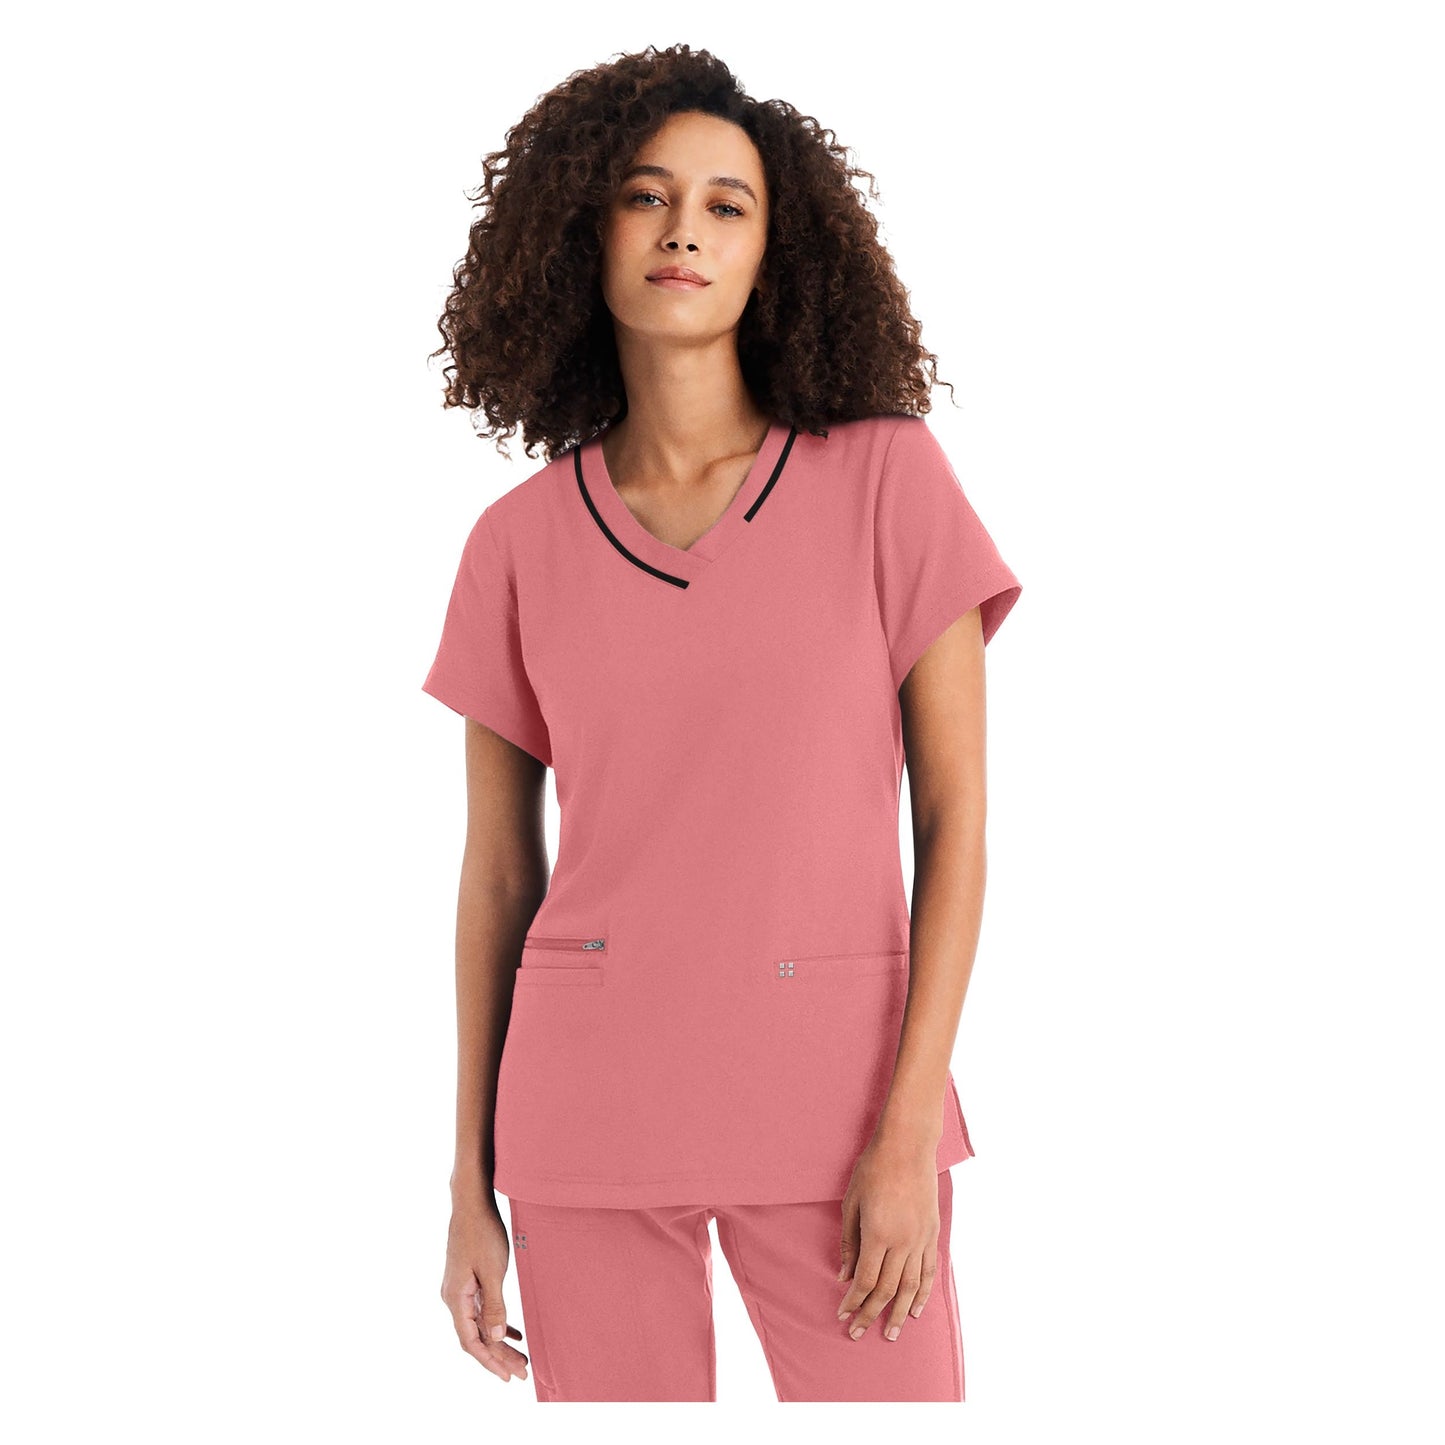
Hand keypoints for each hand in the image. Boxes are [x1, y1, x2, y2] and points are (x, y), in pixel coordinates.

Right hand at [440, 1198, 529, 1381]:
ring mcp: (459, 1289)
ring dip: (498, 1341)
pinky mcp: (466, 1280)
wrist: (471, 1203)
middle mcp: (453, 1297)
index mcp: (456, 1298)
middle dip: (498, 1356)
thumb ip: (494, 1306)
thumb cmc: (482, 1233)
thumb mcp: (493, 1271)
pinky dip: (495, 1322)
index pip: (471, 1342)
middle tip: (522, 1371)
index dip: (491, 1361)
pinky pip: (480, 1310)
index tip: (509, 1376)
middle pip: (475, 1337)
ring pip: (479, 1324)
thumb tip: (496, 1338)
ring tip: (520, 1356)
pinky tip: (511, 1331)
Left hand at [834, 1134, 940, 1341]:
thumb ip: (849, 1242)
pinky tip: (916, 1309)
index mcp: (878, 1234)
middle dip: (870, 1314)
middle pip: (886, 1289)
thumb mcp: (852, 1203)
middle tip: (858, 1334)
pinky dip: (923, 1293)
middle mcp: (902, 1242)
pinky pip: (928, 1271)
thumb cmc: (873, 1169)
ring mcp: (920, 1239)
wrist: (907, 1145)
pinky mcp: (932, 1233)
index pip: (864, 1280)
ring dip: (899, 1313)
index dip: (853, 1302)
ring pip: (910, 1287)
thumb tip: (843, 1276)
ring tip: (890, 1333)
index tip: (842, 1315)